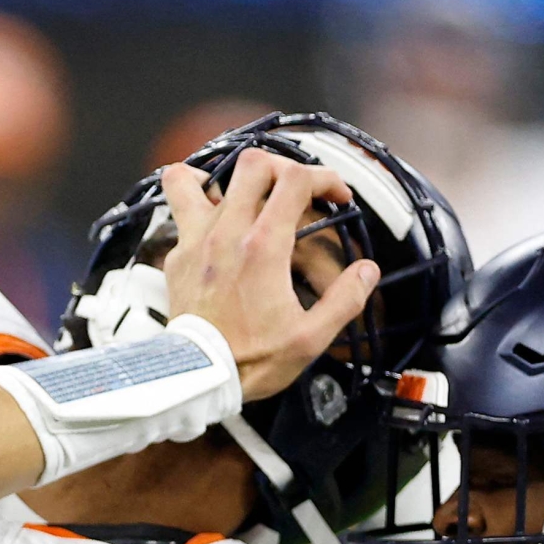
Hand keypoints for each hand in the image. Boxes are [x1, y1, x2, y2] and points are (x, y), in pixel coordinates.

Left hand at [160, 148, 381, 402]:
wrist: (198, 379)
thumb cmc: (250, 361)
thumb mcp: (311, 338)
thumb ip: (346, 300)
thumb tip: (367, 271)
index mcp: (263, 247)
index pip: (297, 179)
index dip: (325, 177)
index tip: (337, 197)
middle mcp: (226, 234)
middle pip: (252, 164)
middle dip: (283, 167)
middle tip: (296, 190)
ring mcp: (195, 242)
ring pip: (194, 178)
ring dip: (222, 175)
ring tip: (244, 191)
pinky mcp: (176, 257)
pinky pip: (178, 211)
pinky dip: (196, 203)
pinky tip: (214, 218)